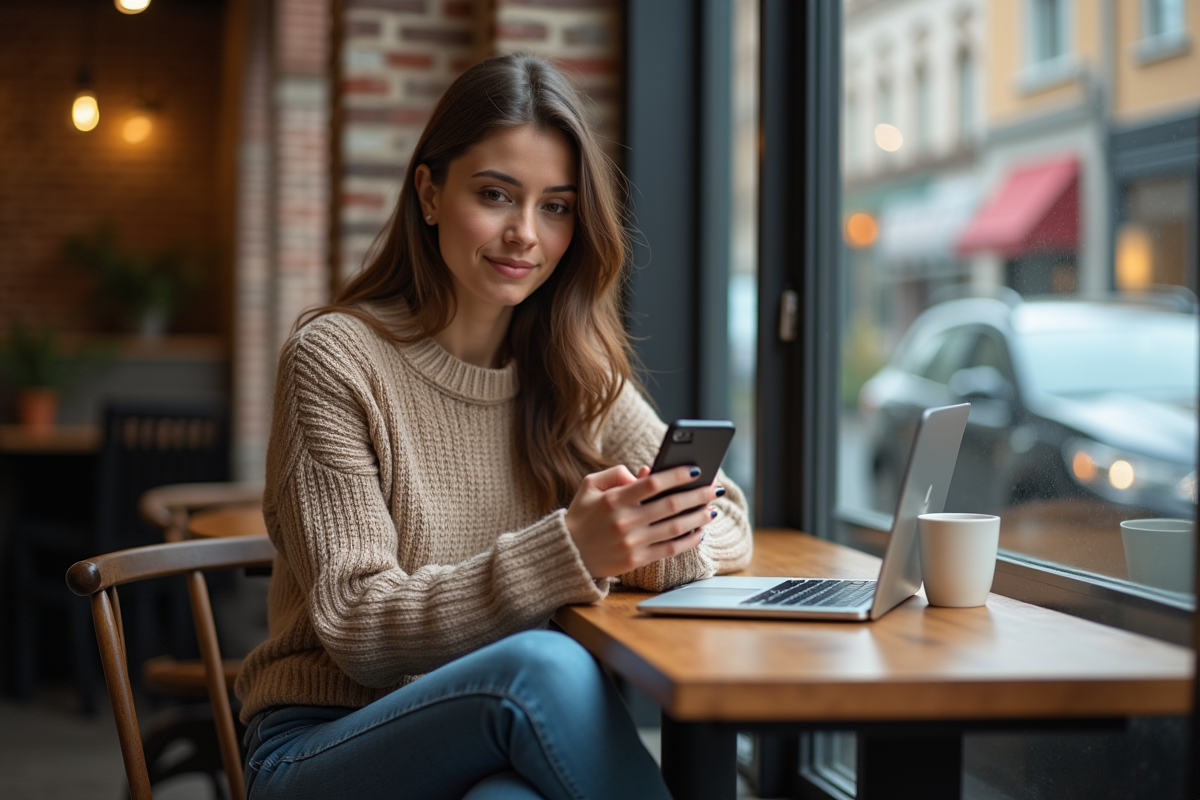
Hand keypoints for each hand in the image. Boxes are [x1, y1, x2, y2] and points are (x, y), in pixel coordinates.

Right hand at [564, 464, 721, 577]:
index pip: (653, 483)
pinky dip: (688, 541)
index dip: (677, 475)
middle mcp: (625, 521)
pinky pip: (669, 549)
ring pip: (675, 528)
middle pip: (671, 505)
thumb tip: (645, 472)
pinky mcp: (636, 560)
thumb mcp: (590, 486)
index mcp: (614, 499)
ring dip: (698, 518)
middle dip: (698, 495)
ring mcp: (632, 543)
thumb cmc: (581, 516)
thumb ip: (616, 473)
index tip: (697, 469)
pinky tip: (699, 532)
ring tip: (712, 509)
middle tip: (716, 488)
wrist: (568, 554)